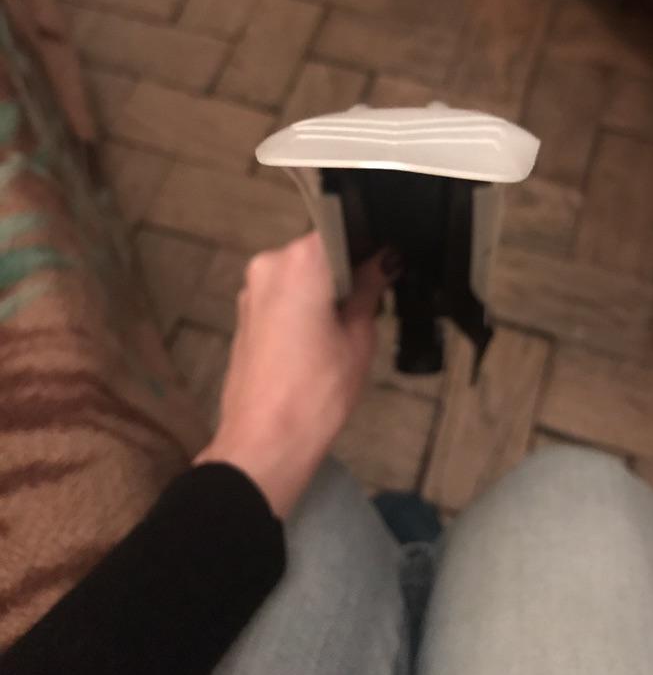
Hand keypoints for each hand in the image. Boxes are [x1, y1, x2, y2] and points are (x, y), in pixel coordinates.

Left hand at [195, 233, 391, 517]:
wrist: (264, 443)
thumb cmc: (317, 391)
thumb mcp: (358, 338)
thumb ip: (370, 290)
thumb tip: (384, 261)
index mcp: (298, 262)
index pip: (341, 232)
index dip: (367, 248)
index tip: (385, 269)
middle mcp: (268, 265)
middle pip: (317, 252)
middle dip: (344, 272)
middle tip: (372, 304)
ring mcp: (251, 291)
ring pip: (298, 275)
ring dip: (323, 290)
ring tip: (344, 330)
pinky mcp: (244, 315)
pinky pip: (281, 295)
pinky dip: (302, 306)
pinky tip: (319, 340)